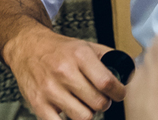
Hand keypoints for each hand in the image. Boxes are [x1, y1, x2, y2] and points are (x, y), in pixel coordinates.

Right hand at [6, 25, 124, 119]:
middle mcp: (64, 72)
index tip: (119, 93)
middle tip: (99, 97)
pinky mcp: (38, 104)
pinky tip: (70, 111)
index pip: (106, 82)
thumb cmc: (59, 49)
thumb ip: (108, 58)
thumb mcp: (85, 45)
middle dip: (103, 103)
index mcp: (79, 55)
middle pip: (97, 103)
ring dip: (88, 113)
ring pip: (83, 117)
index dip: (118, 92)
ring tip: (84, 103)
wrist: (27, 47)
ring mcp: (50, 89)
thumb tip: (130, 73)